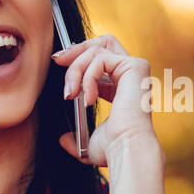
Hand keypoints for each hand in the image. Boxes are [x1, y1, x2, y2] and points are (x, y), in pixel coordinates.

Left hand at [52, 34, 157, 167]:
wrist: (127, 150)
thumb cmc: (114, 149)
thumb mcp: (89, 142)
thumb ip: (77, 138)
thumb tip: (64, 140)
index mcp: (124, 89)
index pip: (101, 60)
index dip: (80, 57)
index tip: (60, 61)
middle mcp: (132, 76)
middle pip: (103, 43)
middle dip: (77, 48)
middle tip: (58, 60)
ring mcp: (135, 70)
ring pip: (97, 51)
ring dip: (76, 69)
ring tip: (70, 93)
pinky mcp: (134, 67)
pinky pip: (100, 58)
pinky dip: (87, 76)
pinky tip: (87, 98)